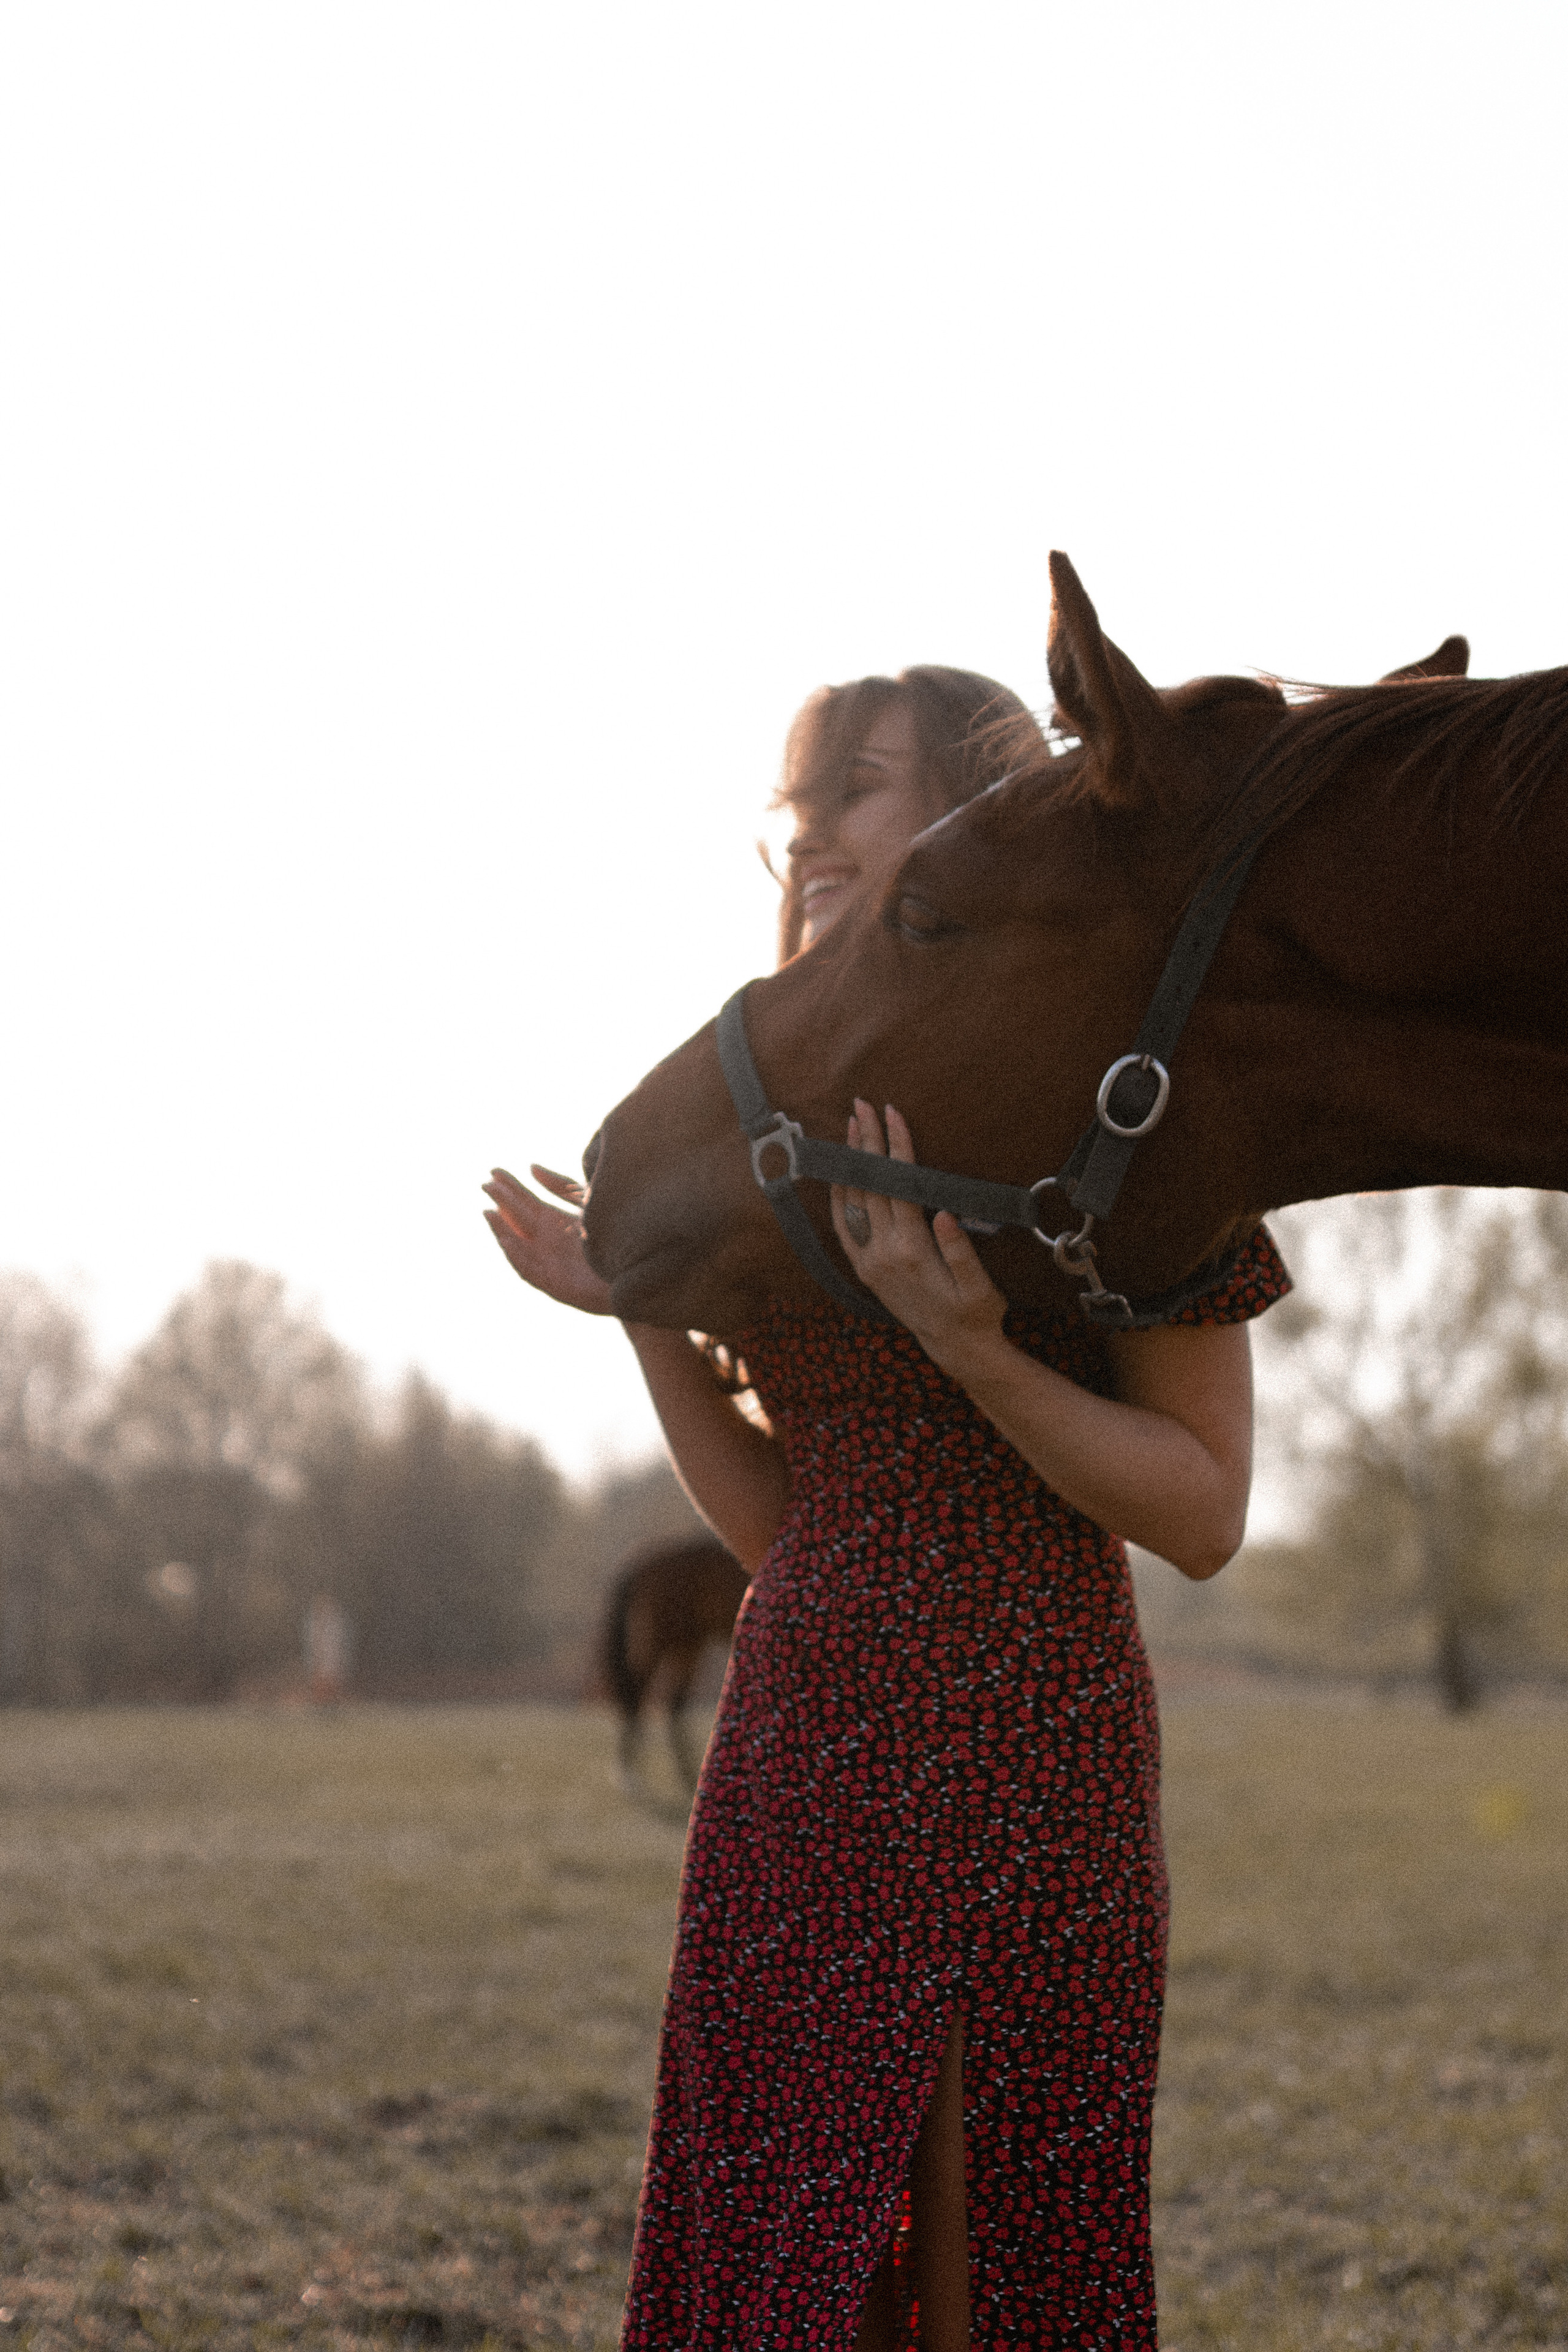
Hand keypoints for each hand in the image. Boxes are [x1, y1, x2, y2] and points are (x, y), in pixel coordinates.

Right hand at [483, 1164, 614, 1315]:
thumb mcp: (590, 1203)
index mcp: (557, 1223)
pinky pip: (532, 1273)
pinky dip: (518, 1259)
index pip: (528, 1203)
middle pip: (520, 1221)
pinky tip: (508, 1241)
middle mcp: (551, 1244)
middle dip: (503, 1203)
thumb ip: (561, 1187)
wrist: (645, 1273)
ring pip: (520, 1247)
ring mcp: (553, 1266)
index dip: (511, 1188)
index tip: (494, 1170)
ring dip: (503, 1231)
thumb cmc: (621, 1237)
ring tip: (489, 1212)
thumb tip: (531, 1167)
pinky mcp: (559, 1287)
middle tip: (485, 1183)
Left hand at [829, 1101, 1008, 1377]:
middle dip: (867, 1142)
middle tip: (863, 1105)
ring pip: (853, 1201)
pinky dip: (839, 1196)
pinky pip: (843, 1226)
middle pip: (871, 1186)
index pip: (900, 1187)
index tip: (893, 1114)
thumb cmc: (975, 1313)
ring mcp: (869, 1261)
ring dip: (851, 1162)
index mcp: (913, 1252)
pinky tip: (840, 1172)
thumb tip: (944, 1214)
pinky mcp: (864, 1268)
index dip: (897, 1148)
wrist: (954, 1347)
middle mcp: (884, 1254)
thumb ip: (961, 1251)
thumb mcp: (980, 1287)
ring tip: (850, 1126)